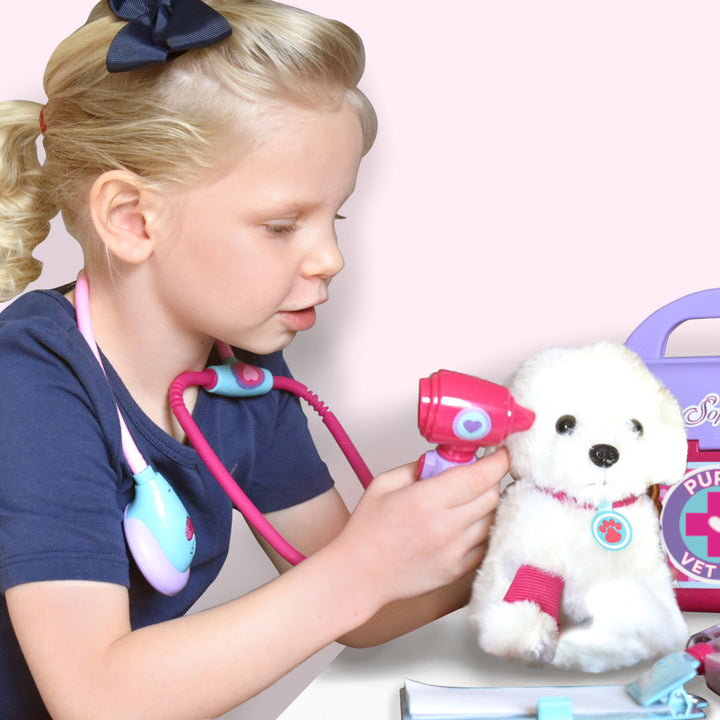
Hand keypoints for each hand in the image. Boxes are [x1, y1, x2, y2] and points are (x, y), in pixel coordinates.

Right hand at [334, 448, 507, 606]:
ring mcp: (454, 551)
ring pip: (493, 520)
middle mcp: (445, 526)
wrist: (359, 575)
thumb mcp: (383, 484)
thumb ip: (417, 466)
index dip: (498, 461)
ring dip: (487, 505)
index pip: (478, 476)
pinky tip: (466, 524)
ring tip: (467, 501)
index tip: (502, 452)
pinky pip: (486, 544)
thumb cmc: (366, 530)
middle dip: (490, 479)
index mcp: (425, 500)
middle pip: (492, 496)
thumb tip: (445, 458)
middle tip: (476, 475)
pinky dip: (482, 530)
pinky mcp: (458, 570)